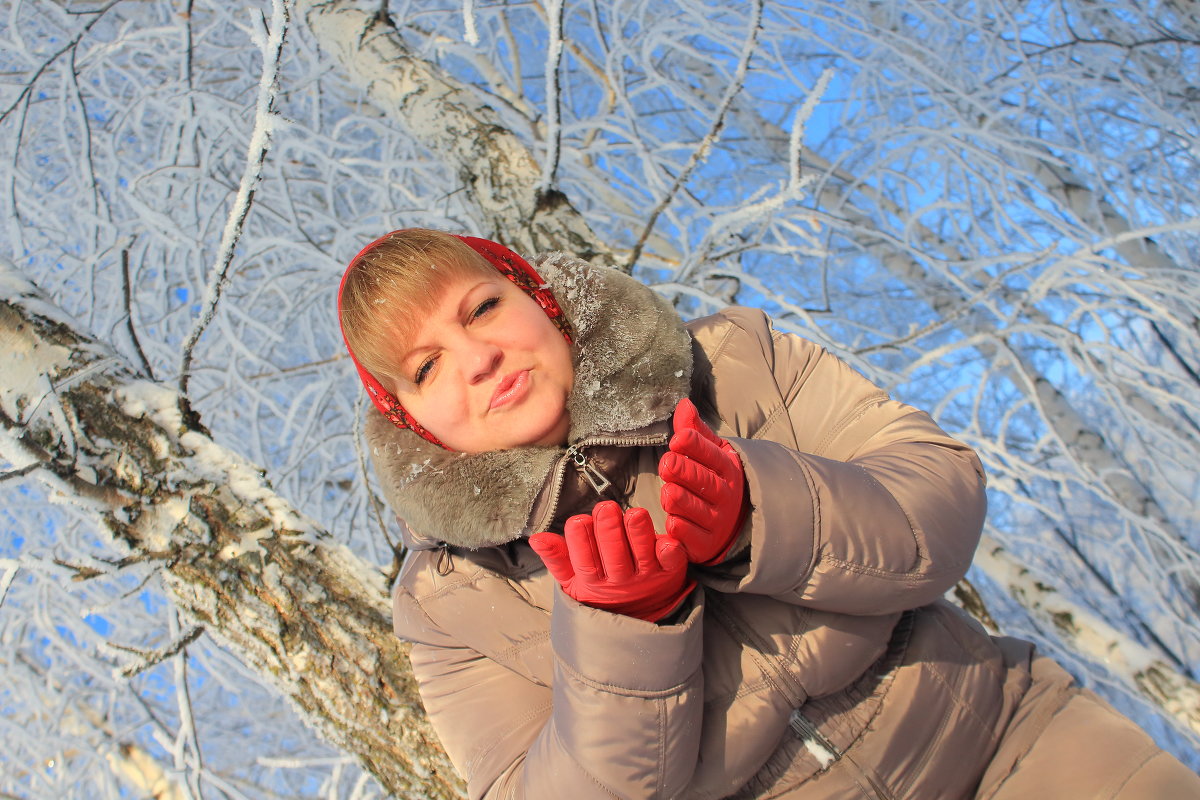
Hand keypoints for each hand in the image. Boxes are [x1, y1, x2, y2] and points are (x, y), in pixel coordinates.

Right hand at [529, 501, 692, 621]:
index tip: (578, 521)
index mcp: (594, 581)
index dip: (581, 541)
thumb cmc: (602, 587)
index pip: (585, 561)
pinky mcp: (669, 571)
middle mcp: (620, 581)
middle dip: (609, 531)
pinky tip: (666, 541)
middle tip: (606, 509)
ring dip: (639, 535)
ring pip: (642, 556)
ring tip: (635, 515)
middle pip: (614, 556)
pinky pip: (670, 563)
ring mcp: (646, 577)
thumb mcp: (574, 578)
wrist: (639, 613)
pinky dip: (669, 552)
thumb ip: (557, 557)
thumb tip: (536, 538)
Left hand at [658, 397, 747, 564]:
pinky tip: (671, 520)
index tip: (678, 439)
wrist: (732, 523)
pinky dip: (676, 527)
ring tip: (668, 491)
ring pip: (691, 508)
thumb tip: (683, 403)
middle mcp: (725, 495)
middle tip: (667, 463)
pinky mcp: (704, 544)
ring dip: (675, 498)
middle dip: (683, 470)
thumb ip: (695, 431)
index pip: (712, 454)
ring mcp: (716, 521)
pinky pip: (686, 535)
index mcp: (727, 469)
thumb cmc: (713, 480)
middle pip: (702, 481)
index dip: (695, 446)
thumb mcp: (710, 454)